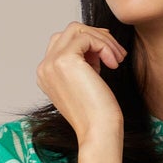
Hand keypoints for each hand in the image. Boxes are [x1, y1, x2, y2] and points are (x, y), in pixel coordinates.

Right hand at [36, 22, 125, 146]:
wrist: (99, 132)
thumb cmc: (97, 113)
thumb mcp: (85, 81)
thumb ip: (83, 61)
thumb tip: (96, 37)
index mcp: (47, 74)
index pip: (65, 42)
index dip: (89, 43)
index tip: (109, 56)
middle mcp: (44, 67)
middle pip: (70, 32)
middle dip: (97, 37)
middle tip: (117, 54)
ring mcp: (51, 63)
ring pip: (78, 30)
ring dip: (103, 40)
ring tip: (118, 59)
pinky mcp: (65, 60)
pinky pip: (86, 37)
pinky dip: (104, 46)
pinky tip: (114, 63)